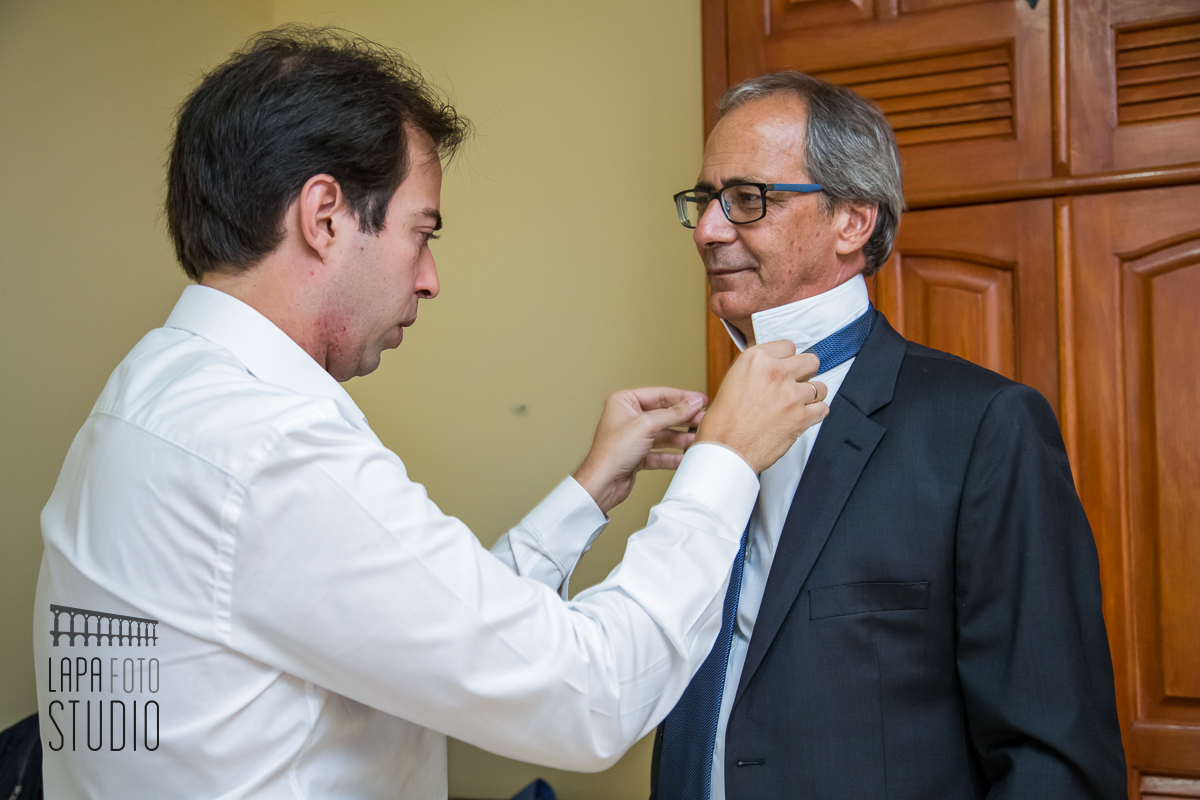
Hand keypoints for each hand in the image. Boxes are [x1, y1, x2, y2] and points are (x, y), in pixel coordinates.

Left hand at [573, 387, 707, 513]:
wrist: (603, 483)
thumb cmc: (612, 452)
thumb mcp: (647, 425)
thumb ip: (673, 413)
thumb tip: (693, 402)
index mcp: (624, 402)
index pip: (659, 395)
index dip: (682, 397)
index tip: (701, 400)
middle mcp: (628, 417)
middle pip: (663, 414)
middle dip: (684, 419)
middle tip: (704, 420)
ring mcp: (633, 437)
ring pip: (663, 434)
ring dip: (681, 438)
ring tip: (698, 439)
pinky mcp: (637, 455)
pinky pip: (660, 452)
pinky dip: (672, 455)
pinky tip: (685, 457)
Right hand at [696, 340, 828, 473]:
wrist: (725, 450)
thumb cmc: (722, 422)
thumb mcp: (732, 381)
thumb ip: (756, 371)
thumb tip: (772, 370)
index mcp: (755, 359)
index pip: (788, 346)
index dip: (787, 360)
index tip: (785, 368)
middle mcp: (775, 372)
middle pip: (810, 361)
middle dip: (806, 372)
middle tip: (796, 384)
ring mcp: (791, 394)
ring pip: (820, 387)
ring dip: (812, 396)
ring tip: (798, 404)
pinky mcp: (801, 416)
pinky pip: (823, 409)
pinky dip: (816, 414)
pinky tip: (805, 417)